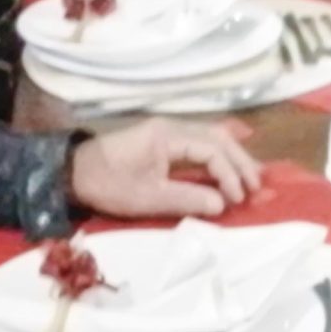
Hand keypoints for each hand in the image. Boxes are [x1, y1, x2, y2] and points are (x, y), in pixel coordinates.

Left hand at [69, 117, 261, 217]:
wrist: (74, 173)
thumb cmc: (108, 185)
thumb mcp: (147, 198)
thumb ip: (187, 199)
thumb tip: (222, 204)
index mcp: (167, 135)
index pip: (211, 149)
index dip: (229, 174)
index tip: (236, 199)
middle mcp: (172, 126)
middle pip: (218, 137)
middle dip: (241, 162)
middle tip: (256, 188)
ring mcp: (169, 130)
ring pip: (212, 137)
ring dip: (233, 157)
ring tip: (250, 180)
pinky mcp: (165, 140)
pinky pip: (201, 142)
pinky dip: (220, 156)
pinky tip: (230, 169)